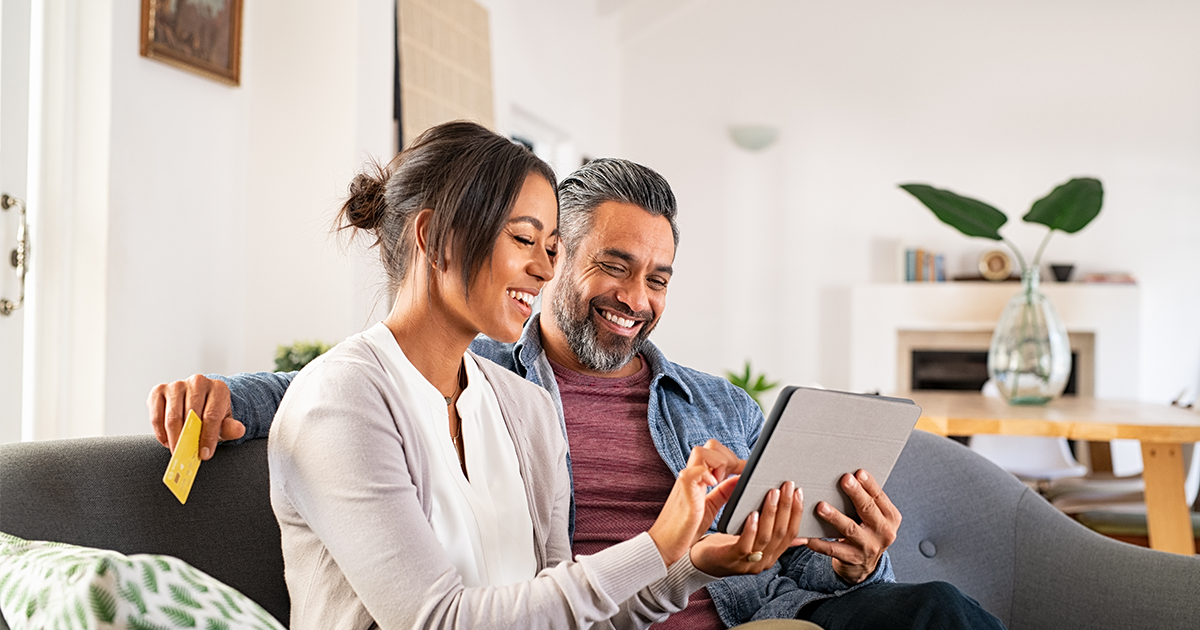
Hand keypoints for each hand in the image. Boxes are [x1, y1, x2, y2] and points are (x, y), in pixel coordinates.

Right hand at [147, 374, 244, 459]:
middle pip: (191, 415)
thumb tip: (239, 430)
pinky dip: (160, 432)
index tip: (204, 454)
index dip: (207, 437)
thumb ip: (231, 427)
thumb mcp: (225, 422)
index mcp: (218, 388)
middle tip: (187, 455)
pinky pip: (156, 415)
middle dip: (188, 439)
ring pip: (172, 416)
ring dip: (173, 438)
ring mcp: (177, 385)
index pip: (212, 415)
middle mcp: (198, 382)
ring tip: (177, 451)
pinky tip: (167, 442)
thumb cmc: (212, 414)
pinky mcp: (159, 390)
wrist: (199, 402)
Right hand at [648, 440, 744, 564]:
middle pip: (710, 446)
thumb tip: (739, 479)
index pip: (716, 452)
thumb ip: (723, 492)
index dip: (733, 458)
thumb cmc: (685, 528)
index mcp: (698, 478)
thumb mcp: (710, 507)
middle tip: (735, 476)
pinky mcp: (683, 493)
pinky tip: (713, 484)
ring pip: (701, 452)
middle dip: (728, 457)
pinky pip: (692, 473)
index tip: (748, 470)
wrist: (664, 545)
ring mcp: (686, 482)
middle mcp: (691, 476)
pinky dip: (705, 474)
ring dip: (718, 463)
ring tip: (720, 482)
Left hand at [690, 481, 805, 576]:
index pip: (791, 533)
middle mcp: (763, 561)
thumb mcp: (754, 540)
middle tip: (788, 486)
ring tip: (772, 494)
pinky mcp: (731, 559)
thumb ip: (774, 536)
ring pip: (765, 537)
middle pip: (781, 533)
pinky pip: (745, 545)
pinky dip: (751, 528)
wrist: (700, 561)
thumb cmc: (727, 546)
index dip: (796, 512)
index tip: (798, 492)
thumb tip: (801, 534)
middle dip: (786, 507)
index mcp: (771, 555)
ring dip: (771, 513)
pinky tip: (752, 514)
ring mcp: (748, 563)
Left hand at [806, 469, 900, 584]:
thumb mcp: (874, 517)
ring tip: (821, 506)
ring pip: (850, 529)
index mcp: (890, 517)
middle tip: (845, 480)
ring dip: (835, 517)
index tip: (859, 472)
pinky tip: (809, 536)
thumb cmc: (866, 531)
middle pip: (868, 510)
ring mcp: (868, 547)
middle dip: (856, 494)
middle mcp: (883, 532)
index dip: (870, 485)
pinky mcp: (852, 559)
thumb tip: (849, 475)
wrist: (864, 564)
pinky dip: (820, 543)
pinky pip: (833, 549)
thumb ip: (866, 499)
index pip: (879, 497)